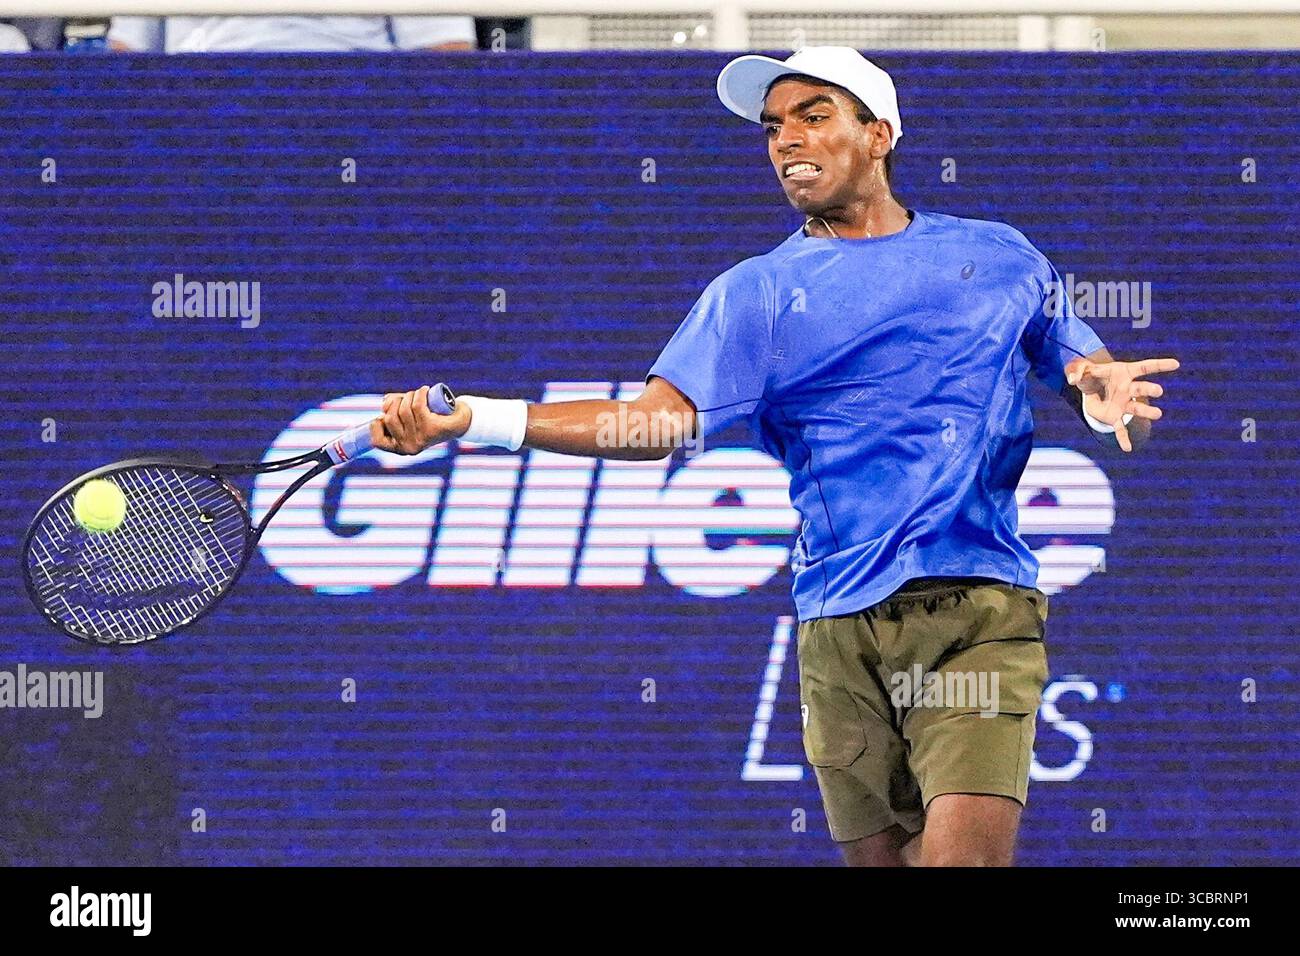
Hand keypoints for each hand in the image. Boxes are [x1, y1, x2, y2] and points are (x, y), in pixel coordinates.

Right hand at [370, 385, 471, 454]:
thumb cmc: (431, 416)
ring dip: (410, 395)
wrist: (460, 420)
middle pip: (390, 417)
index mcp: (400, 447)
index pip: (376, 440)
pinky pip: (418, 406)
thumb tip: (385, 402)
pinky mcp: (432, 429)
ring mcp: (420, 439)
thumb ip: (392, 408)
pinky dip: (420, 393)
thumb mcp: (408, 414)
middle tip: (408, 397)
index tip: (385, 413)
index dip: (377, 423)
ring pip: (404, 409)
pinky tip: (425, 390)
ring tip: (419, 394)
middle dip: (396, 401)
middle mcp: (409, 447)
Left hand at [1065, 357, 1179, 452]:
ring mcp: (1124, 404)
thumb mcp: (1080, 368)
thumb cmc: (1089, 375)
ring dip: (1147, 412)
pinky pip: (1120, 429)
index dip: (1160, 365)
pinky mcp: (1115, 418)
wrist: (1088, 390)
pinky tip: (1127, 449)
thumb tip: (1072, 380)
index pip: (1145, 367)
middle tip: (1158, 390)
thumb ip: (1077, 370)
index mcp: (1124, 373)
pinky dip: (1123, 438)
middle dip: (1149, 390)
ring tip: (1158, 414)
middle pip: (1141, 389)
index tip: (1176, 364)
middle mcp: (1128, 389)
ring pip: (1137, 409)